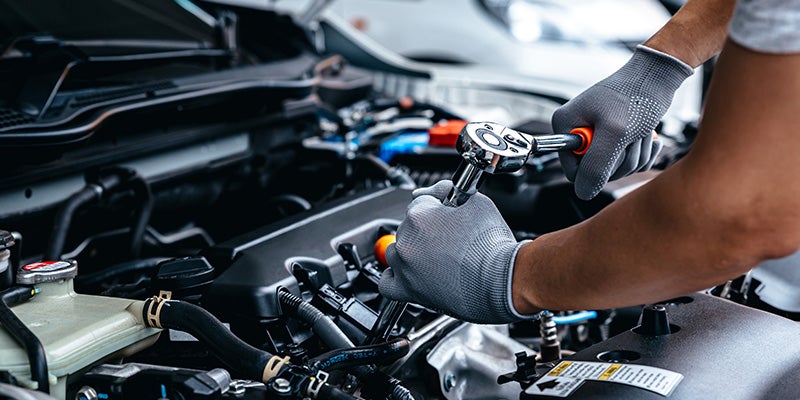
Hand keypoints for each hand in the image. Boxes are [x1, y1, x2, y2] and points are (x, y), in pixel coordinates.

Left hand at [379, 180, 529, 323]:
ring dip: (412, 252)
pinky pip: (387, 283)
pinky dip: (395, 277)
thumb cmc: (492, 245)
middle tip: (449, 240)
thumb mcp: (476, 202)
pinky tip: (410, 273)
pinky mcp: (408, 290)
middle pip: (408, 227)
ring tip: (436, 258)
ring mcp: (405, 267)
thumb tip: (432, 191)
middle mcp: (407, 240)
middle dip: (426, 231)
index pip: (419, 203)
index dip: (436, 209)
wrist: (501, 280)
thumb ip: (446, 189)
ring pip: (397, 252)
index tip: (447, 217)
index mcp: (419, 215)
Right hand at [553, 45, 692, 199]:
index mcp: (566, 125)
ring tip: (640, 131)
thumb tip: (583, 192)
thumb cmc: (636, 95)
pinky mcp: (616, 138)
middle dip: (620, 159)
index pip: (572, 171)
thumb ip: (596, 166)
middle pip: (595, 172)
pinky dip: (642, 153)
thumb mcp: (615, 133)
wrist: (658, 75)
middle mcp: (577, 130)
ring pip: (615, 168)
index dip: (595, 169)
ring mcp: (597, 135)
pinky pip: (628, 162)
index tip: (612, 149)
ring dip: (635, 155)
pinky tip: (646, 136)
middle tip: (630, 136)